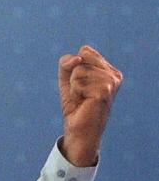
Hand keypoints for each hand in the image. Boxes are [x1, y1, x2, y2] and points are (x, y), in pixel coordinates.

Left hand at [58, 45, 122, 165]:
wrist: (78, 129)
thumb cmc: (74, 105)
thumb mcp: (66, 79)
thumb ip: (66, 62)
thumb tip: (77, 59)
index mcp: (109, 69)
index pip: (85, 51)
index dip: (74, 67)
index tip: (79, 85)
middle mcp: (114, 74)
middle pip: (82, 58)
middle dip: (73, 77)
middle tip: (81, 94)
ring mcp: (112, 82)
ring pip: (79, 70)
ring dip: (74, 86)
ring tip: (83, 98)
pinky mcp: (105, 90)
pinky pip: (78, 81)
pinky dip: (75, 92)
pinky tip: (84, 102)